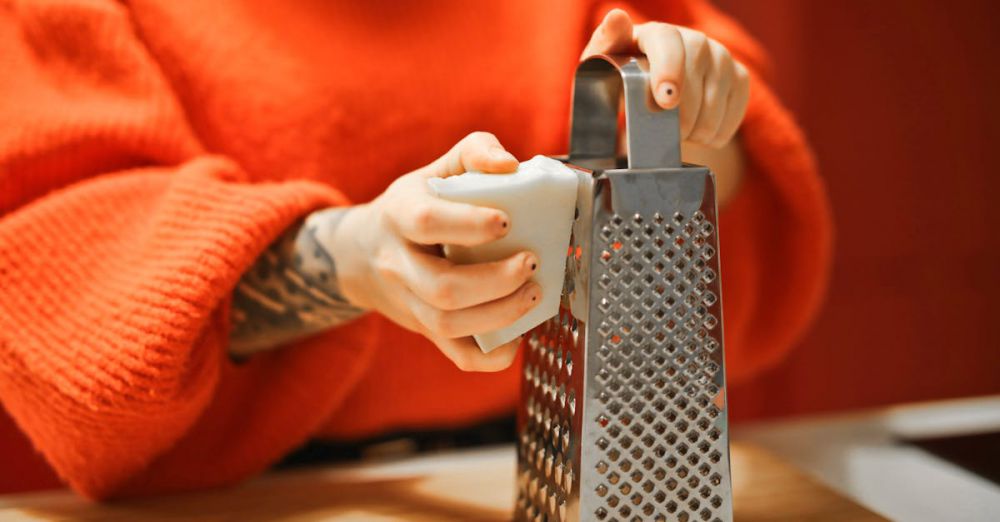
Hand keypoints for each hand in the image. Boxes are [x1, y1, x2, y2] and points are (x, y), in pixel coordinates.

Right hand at [329, 132, 539, 371]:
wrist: (364, 254)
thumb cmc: (415, 205)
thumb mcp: (435, 170)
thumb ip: (473, 152)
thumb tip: (509, 165)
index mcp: (400, 215)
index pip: (427, 222)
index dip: (468, 224)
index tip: (506, 221)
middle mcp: (399, 264)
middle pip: (442, 286)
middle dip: (495, 280)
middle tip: (531, 263)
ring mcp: (410, 302)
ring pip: (448, 324)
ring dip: (499, 315)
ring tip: (534, 294)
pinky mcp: (426, 330)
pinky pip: (456, 355)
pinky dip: (491, 355)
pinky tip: (517, 337)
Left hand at [582, 9, 749, 148]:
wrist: (650, 101)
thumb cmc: (621, 80)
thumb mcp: (603, 67)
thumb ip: (605, 44)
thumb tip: (617, 17)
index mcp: (655, 34)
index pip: (668, 40)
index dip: (670, 69)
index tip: (666, 101)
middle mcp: (693, 39)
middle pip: (697, 70)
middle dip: (683, 113)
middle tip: (668, 134)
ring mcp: (720, 56)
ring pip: (718, 97)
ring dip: (698, 127)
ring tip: (680, 134)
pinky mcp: (739, 76)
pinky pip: (735, 110)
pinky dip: (717, 132)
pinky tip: (700, 133)